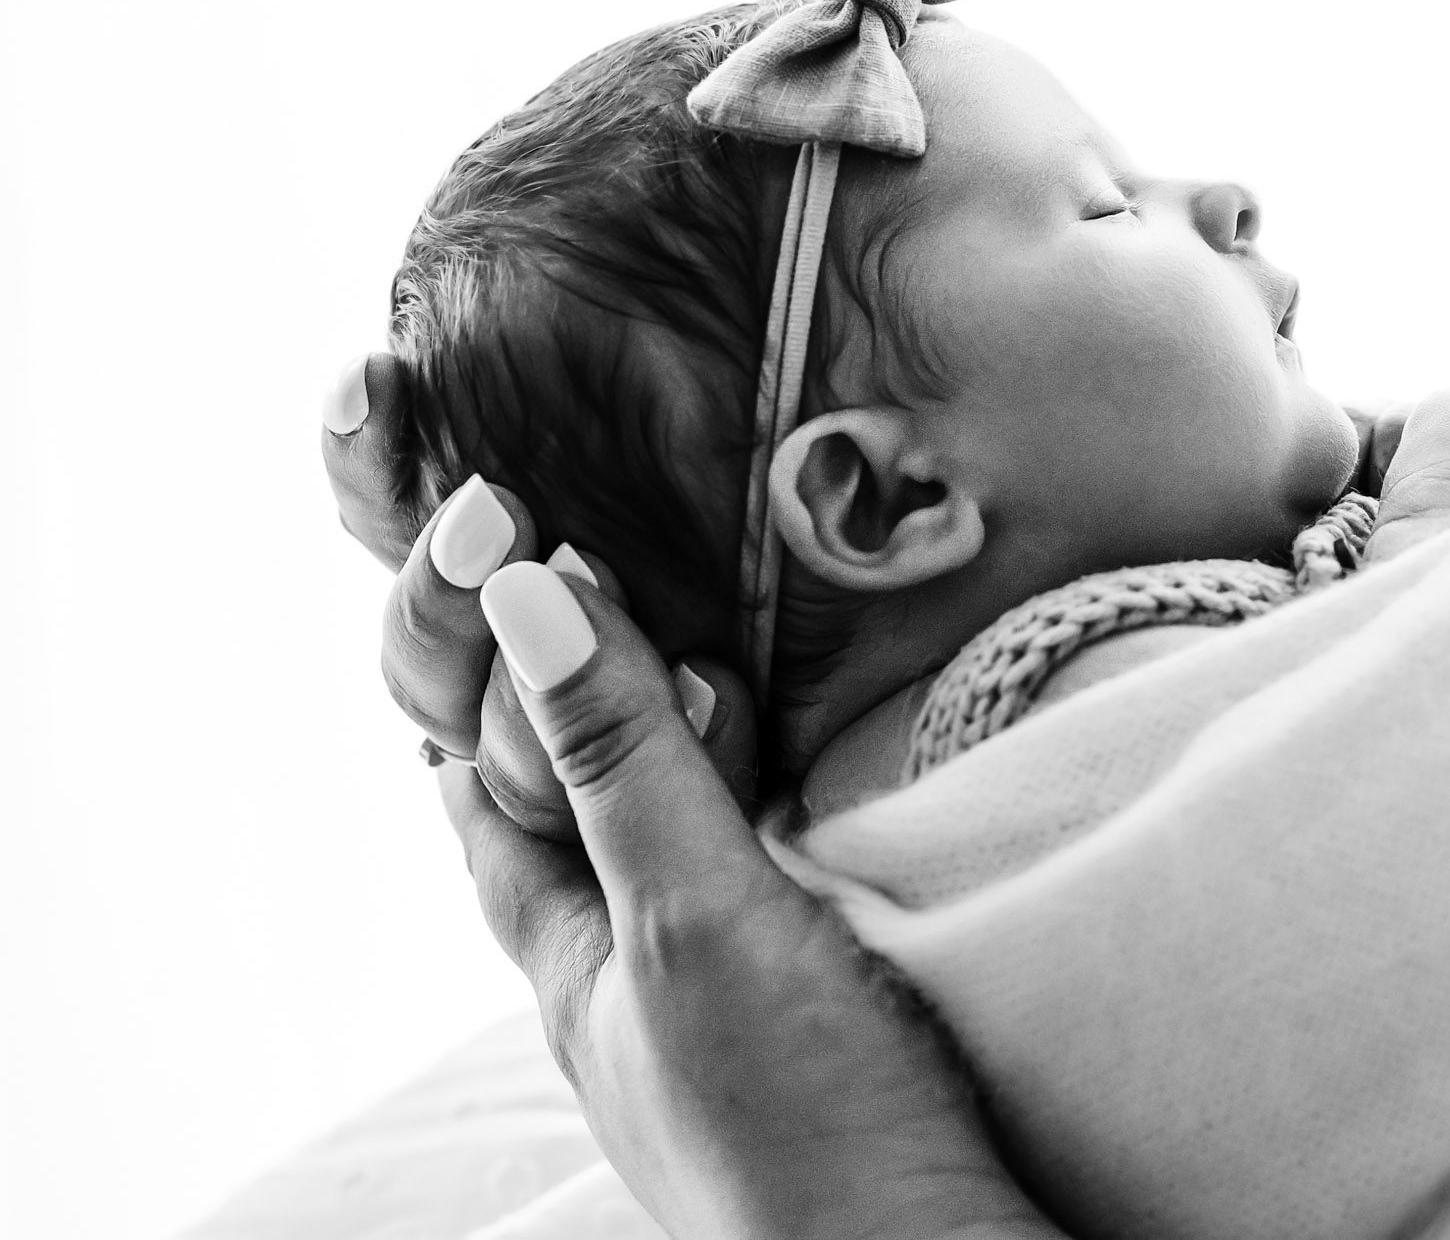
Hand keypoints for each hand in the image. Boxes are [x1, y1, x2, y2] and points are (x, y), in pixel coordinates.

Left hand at [325, 355, 1057, 1235]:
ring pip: (653, 804)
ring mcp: (711, 968)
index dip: (462, 636)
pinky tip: (793, 736)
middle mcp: (622, 949)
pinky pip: (739, 842)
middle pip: (556, 771)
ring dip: (657, 698)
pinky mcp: (806, 979)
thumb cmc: (807, 1128)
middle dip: (554, 651)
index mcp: (564, 938)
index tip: (499, 501)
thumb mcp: (697, 925)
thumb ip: (625, 765)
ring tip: (689, 597)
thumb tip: (529, 588)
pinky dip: (737, 764)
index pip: (468, 756)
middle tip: (583, 524)